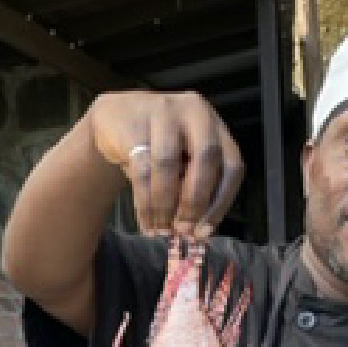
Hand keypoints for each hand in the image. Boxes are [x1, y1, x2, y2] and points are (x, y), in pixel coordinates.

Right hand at [88, 91, 244, 238]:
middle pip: (205, 158)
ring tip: (160, 230)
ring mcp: (164, 112)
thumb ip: (193, 189)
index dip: (222, 202)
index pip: (231, 164)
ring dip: (165, 205)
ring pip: (168, 164)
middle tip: (183, 230)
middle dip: (195, 201)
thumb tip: (198, 234)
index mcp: (216, 126)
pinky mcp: (135, 123)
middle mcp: (196, 112)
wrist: (116, 118)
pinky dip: (145, 202)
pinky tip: (146, 222)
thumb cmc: (157, 147)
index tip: (205, 231)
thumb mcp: (183, 164)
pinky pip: (141, 168)